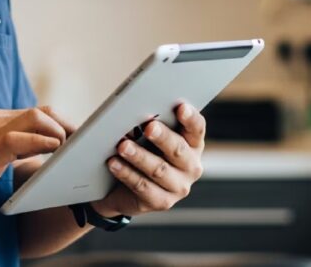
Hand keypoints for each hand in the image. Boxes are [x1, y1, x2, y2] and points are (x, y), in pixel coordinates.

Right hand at [0, 106, 74, 215]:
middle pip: (42, 111)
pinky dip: (42, 141)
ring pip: (35, 117)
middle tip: (83, 142)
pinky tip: (55, 149)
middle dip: (67, 124)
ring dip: (59, 130)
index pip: (36, 113)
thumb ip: (9, 149)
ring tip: (73, 147)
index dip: (59, 123)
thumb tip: (37, 151)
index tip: (75, 137)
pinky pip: (20, 139)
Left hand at [93, 103, 205, 217]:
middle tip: (149, 126)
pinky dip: (126, 173)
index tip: (181, 107)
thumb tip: (136, 112)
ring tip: (122, 146)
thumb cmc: (144, 153)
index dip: (190, 118)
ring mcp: (179, 187)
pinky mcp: (162, 202)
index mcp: (193, 145)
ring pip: (158, 169)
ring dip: (139, 156)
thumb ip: (152, 126)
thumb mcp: (151, 138)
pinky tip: (114, 163)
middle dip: (163, 137)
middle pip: (178, 149)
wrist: (125, 189)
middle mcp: (191, 166)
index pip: (196, 128)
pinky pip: (142, 186)